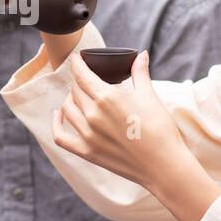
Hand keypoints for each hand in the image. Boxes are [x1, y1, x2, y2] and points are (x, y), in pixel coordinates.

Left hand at [55, 50, 220, 220]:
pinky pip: (60, 136)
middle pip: (75, 90)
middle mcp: (93, 114)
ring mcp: (88, 135)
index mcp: (108, 98)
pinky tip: (59, 115)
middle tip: (85, 78)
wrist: (163, 165)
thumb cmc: (160, 130)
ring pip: (67, 108)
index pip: (82, 75)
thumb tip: (142, 55)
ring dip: (70, 98)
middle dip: (79, 81)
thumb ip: (140, 73)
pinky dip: (56, 124)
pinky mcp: (87, 152)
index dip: (77, 63)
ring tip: (78, 95)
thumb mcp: (150, 97)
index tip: (77, 58)